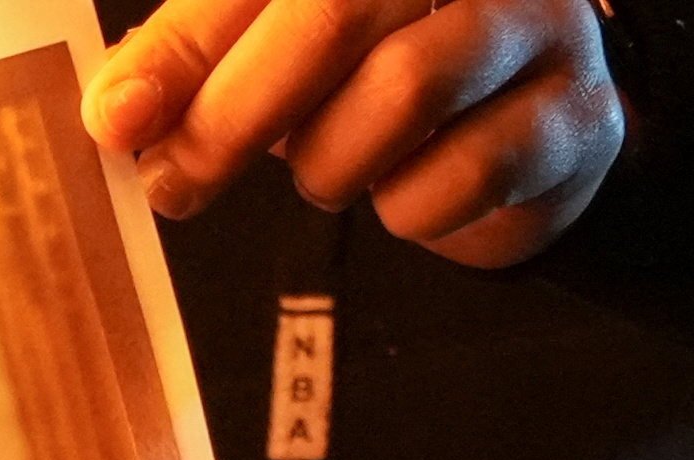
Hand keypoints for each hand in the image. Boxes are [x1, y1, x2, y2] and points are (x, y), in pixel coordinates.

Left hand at [82, 0, 623, 267]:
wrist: (523, 127)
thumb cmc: (376, 71)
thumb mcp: (271, 46)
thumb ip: (196, 58)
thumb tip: (118, 107)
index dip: (184, 48)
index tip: (117, 120)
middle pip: (334, 15)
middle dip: (234, 116)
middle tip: (177, 183)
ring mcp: (536, 21)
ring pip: (402, 93)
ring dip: (329, 163)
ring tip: (323, 171)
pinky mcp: (575, 110)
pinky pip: (462, 172)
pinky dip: (408, 206)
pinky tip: (406, 188)